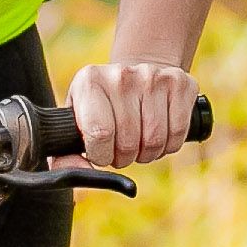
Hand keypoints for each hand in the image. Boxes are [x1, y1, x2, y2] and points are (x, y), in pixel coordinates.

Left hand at [67, 61, 200, 171]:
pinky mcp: (179, 83)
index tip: (102, 152)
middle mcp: (120, 75)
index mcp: (89, 82)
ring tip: (139, 142)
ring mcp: (152, 77)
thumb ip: (67, 155)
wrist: (135, 74)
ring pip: (155, 141)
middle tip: (121, 149)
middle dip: (125, 157)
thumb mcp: (76, 124)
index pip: (100, 134)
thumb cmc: (101, 108)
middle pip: (129, 142)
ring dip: (147, 154)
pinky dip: (169, 145)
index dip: (103, 155)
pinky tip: (159, 135)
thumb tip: (80, 173)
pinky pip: (178, 133)